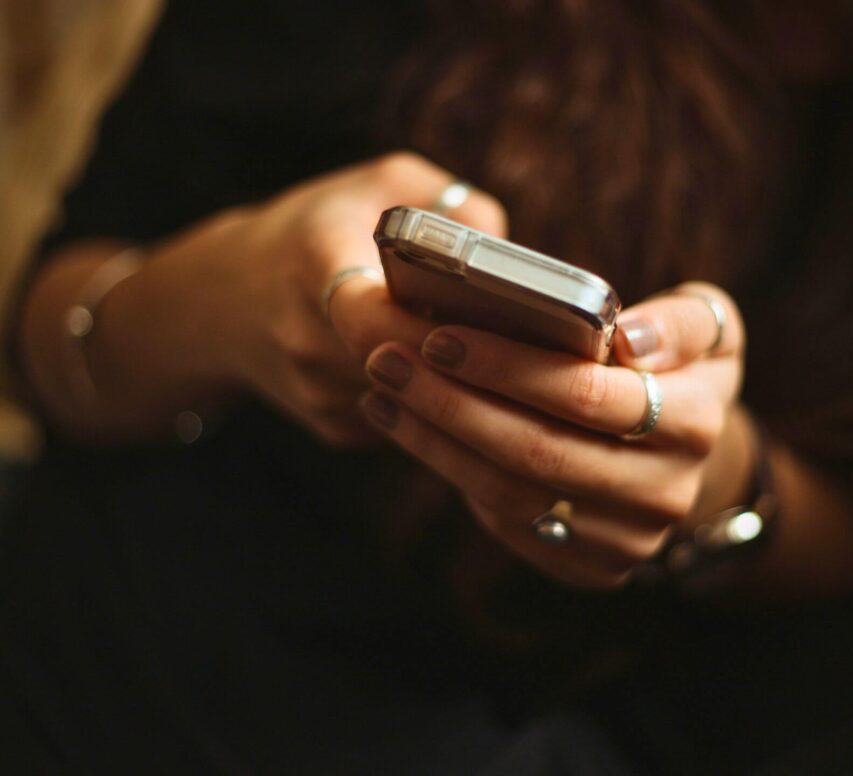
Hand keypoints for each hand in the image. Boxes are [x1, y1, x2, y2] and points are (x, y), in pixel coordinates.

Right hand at [139, 152, 505, 444]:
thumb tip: (508, 254)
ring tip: (501, 356)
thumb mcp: (379, 184)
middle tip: (524, 344)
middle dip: (465, 358)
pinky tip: (451, 372)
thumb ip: (449, 203)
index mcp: (314, 263)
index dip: (431, 326)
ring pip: (413, 401)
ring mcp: (316, 393)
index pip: (371, 315)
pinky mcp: (331, 428)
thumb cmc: (317, 229)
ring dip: (457, 384)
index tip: (483, 318)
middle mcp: (306, 337)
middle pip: (405, 367)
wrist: (226, 299)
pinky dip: (435, 401)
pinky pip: (404, 421)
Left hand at [359, 282, 747, 587]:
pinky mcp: (590, 568)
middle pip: (537, 451)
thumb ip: (681, 322)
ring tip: (383, 391)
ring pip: (511, 494)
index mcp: (696, 423)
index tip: (440, 336)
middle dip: (451, 403)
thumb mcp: (708, 328)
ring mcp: (627, 541)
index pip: (587, 395)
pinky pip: (508, 523)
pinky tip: (410, 428)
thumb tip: (627, 340)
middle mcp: (666, 493)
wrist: (684, 455)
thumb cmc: (679, 370)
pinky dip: (450, 472)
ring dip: (434, 440)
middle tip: (387, 360)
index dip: (508, 367)